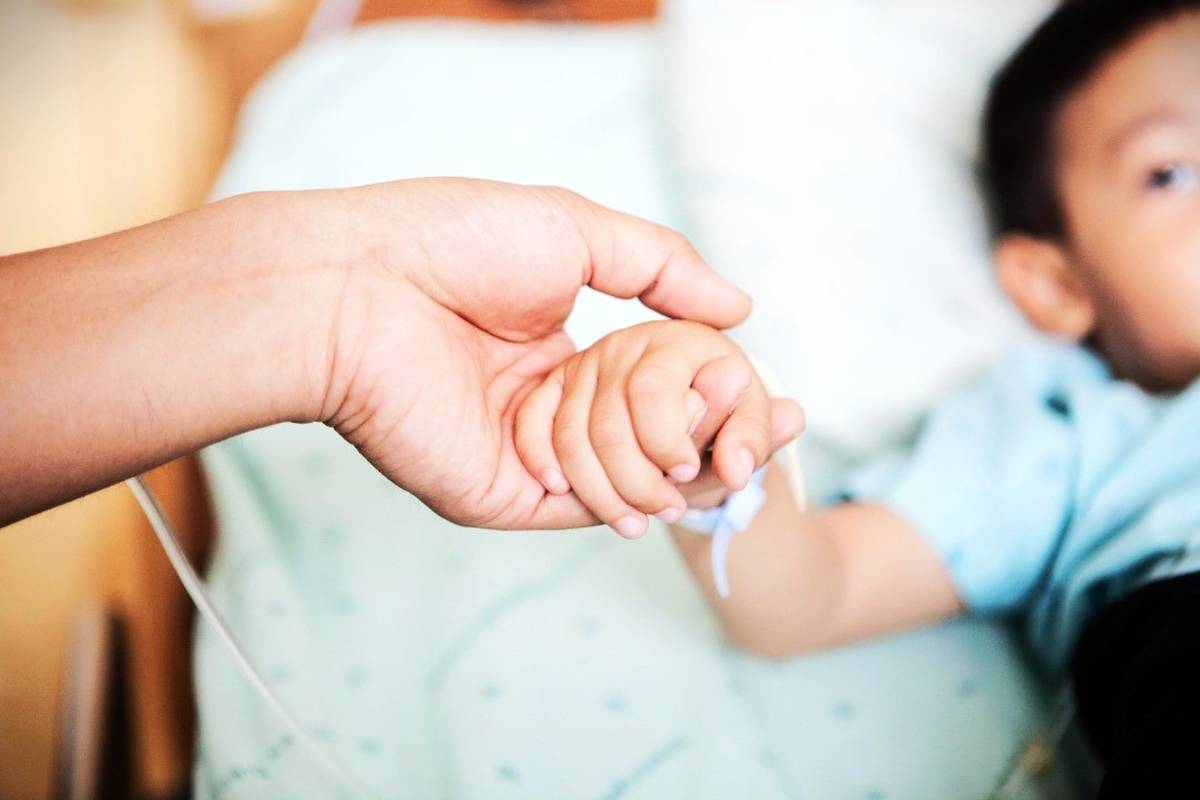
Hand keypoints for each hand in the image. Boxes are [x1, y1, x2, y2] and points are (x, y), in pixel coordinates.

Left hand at [320, 179, 755, 529]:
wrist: (361, 285)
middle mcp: (542, 405)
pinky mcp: (495, 493)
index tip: (772, 392)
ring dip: (682, 471)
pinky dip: (632, 501)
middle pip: (643, 438)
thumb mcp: (579, 232)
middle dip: (712, 439)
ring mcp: (520, 452)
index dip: (710, 390)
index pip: (650, 385)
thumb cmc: (457, 241)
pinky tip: (682, 484)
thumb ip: (663, 268)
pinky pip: (579, 508)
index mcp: (556, 346)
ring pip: (620, 479)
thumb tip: (742, 308)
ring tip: (740, 456)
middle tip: (781, 430)